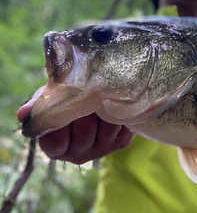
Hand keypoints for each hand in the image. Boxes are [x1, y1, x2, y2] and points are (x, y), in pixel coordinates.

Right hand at [17, 87, 133, 164]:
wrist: (98, 98)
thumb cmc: (70, 99)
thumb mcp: (53, 99)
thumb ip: (39, 106)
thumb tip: (23, 114)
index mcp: (55, 148)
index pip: (54, 142)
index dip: (61, 120)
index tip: (65, 103)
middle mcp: (77, 155)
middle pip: (83, 132)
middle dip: (86, 109)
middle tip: (88, 93)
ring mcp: (101, 150)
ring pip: (106, 128)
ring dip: (104, 108)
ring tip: (101, 96)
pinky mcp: (120, 143)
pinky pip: (121, 126)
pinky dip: (118, 111)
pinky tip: (113, 104)